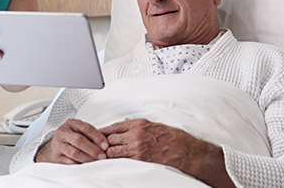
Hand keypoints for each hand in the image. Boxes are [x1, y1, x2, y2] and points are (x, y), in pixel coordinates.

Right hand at [35, 119, 108, 163]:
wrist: (54, 147)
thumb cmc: (70, 139)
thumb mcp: (79, 132)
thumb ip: (91, 136)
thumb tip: (106, 145)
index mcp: (71, 123)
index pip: (86, 128)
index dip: (97, 137)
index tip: (106, 146)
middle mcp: (62, 132)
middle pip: (79, 140)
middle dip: (93, 149)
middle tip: (103, 156)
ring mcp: (57, 144)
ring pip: (75, 152)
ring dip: (88, 158)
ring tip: (96, 161)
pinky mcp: (56, 156)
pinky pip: (70, 162)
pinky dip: (80, 165)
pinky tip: (87, 165)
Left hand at [100, 119, 234, 187]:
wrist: (186, 151)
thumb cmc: (173, 138)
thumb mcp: (154, 125)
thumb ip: (138, 124)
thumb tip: (127, 123)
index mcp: (139, 123)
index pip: (114, 126)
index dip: (103, 131)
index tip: (97, 133)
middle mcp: (135, 133)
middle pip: (110, 137)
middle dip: (104, 142)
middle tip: (97, 146)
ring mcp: (137, 146)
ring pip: (113, 148)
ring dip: (108, 152)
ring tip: (103, 155)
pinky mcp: (140, 158)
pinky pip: (122, 158)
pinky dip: (116, 159)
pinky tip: (112, 160)